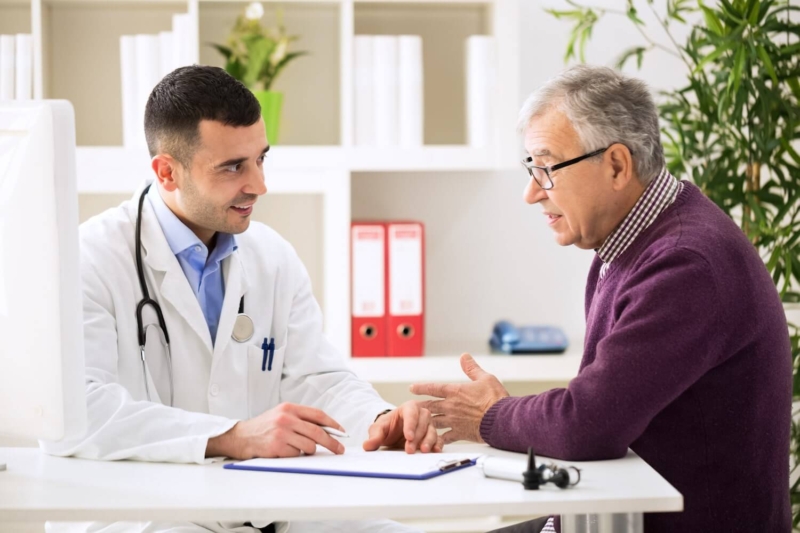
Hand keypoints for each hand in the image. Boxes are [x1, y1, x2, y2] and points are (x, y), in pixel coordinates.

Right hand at [206, 403, 345, 458]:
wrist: (241, 436)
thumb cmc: (264, 427)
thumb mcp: (281, 415)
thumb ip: (301, 419)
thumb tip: (327, 430)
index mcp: (289, 408)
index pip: (318, 414)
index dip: (333, 424)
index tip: (342, 432)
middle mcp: (286, 418)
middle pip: (318, 432)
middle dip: (332, 442)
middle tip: (340, 449)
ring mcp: (281, 432)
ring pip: (309, 446)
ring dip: (308, 450)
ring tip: (296, 447)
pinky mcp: (277, 446)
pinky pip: (296, 455)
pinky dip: (294, 455)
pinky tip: (284, 451)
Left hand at [363, 401, 442, 453]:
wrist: (393, 433)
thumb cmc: (387, 427)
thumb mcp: (378, 429)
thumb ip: (374, 436)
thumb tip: (367, 445)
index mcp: (408, 408)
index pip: (411, 413)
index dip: (411, 425)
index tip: (408, 437)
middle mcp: (421, 414)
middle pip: (423, 423)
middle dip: (417, 436)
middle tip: (410, 450)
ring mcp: (428, 425)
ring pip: (432, 430)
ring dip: (428, 441)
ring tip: (423, 451)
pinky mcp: (432, 435)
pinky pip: (438, 439)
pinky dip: (438, 444)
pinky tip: (435, 451)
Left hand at [411, 353, 508, 443]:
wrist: (502, 419)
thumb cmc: (495, 398)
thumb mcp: (485, 378)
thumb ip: (472, 368)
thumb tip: (464, 356)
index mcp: (456, 391)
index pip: (434, 388)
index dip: (422, 387)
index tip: (412, 388)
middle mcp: (451, 406)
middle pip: (430, 406)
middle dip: (419, 406)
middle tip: (409, 408)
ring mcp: (454, 421)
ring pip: (434, 422)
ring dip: (425, 422)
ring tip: (416, 424)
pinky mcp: (460, 433)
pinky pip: (445, 437)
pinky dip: (438, 439)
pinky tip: (433, 441)